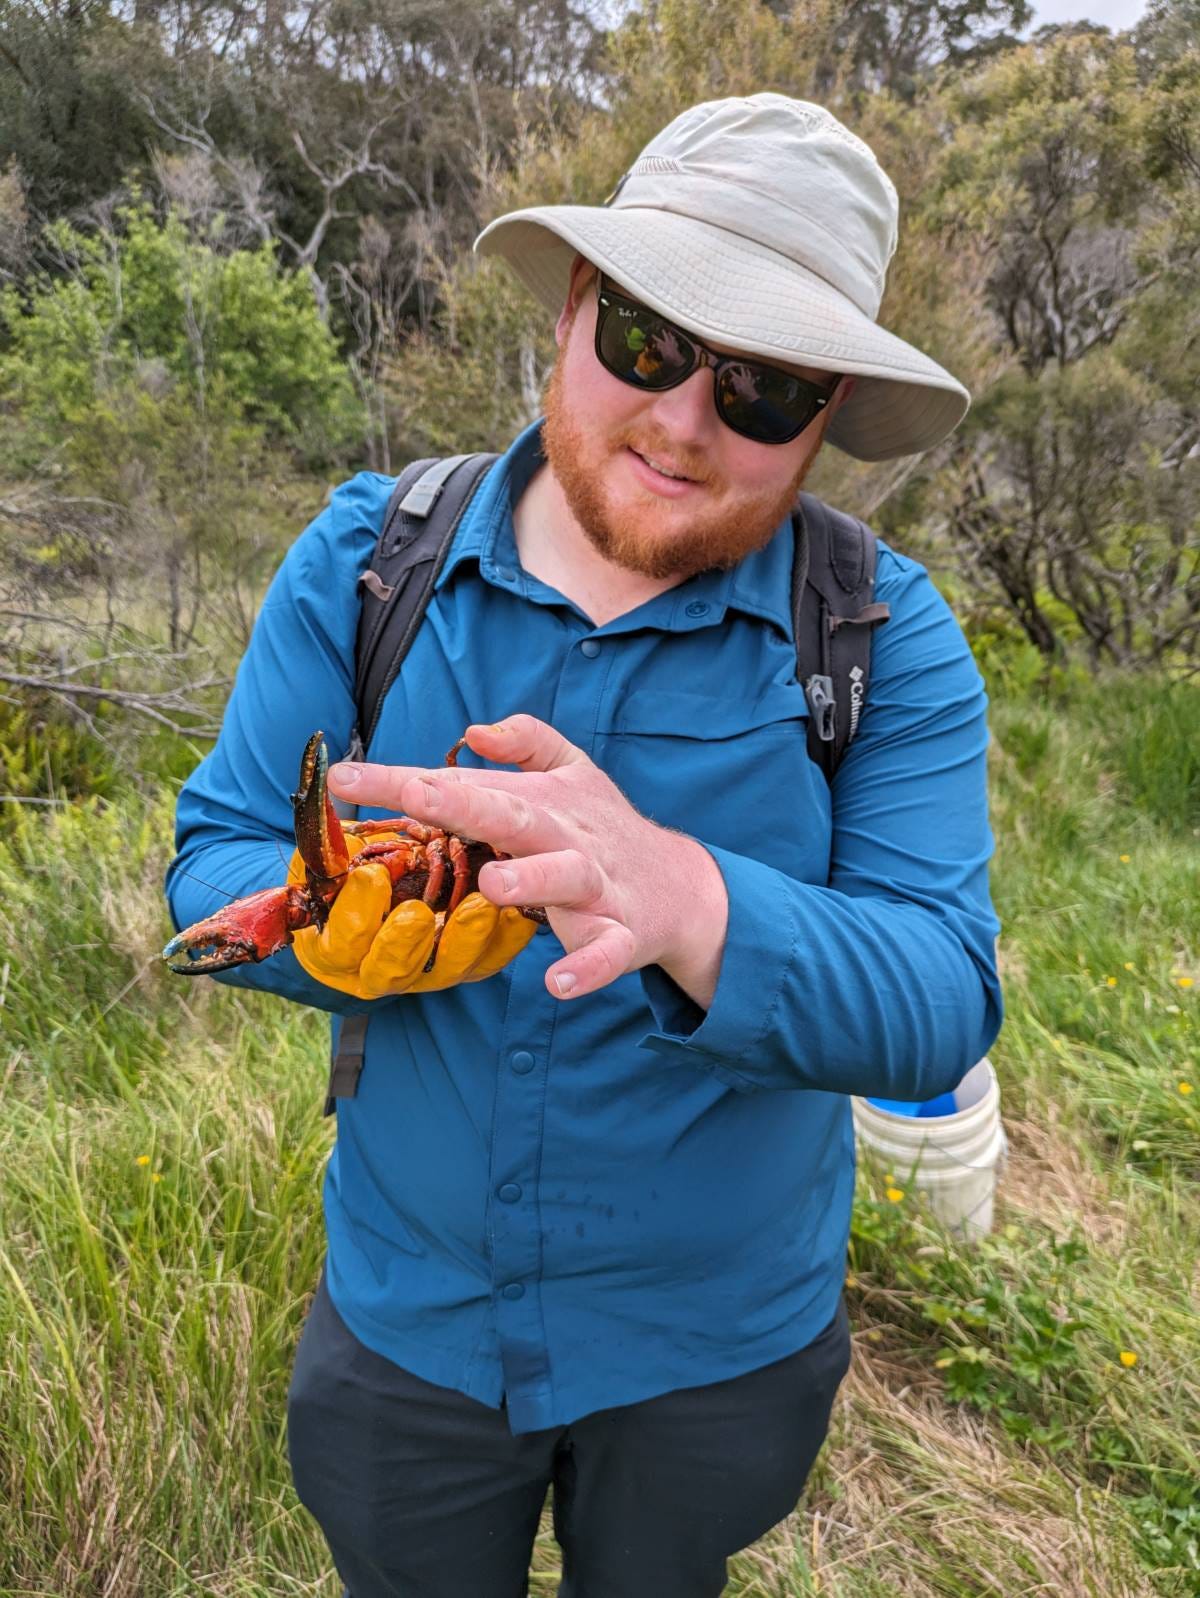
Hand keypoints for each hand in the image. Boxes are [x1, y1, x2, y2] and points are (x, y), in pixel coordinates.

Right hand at [290, 833, 536, 998]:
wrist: (397, 875)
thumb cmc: (352, 864)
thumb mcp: (335, 854)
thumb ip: (334, 849)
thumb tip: (343, 832)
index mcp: (340, 947)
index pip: (343, 940)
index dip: (355, 912)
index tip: (370, 876)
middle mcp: (385, 967)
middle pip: (393, 967)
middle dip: (404, 941)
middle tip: (417, 912)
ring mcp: (432, 967)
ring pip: (450, 966)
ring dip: (465, 938)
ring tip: (480, 906)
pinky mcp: (474, 958)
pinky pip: (494, 954)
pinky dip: (507, 934)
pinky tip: (519, 908)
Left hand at [325, 715, 729, 1003]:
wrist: (682, 888)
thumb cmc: (605, 829)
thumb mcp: (574, 774)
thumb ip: (527, 742)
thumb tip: (476, 729)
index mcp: (541, 803)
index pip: (465, 787)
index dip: (405, 781)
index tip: (344, 778)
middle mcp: (565, 838)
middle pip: (514, 817)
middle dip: (465, 805)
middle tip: (415, 794)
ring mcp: (597, 887)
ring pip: (565, 879)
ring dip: (532, 880)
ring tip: (494, 885)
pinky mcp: (623, 933)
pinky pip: (604, 952)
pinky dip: (585, 967)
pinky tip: (557, 982)